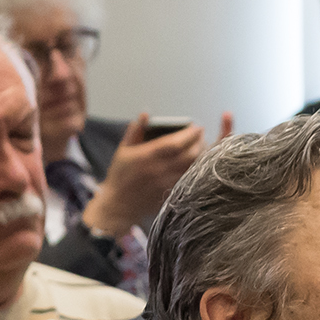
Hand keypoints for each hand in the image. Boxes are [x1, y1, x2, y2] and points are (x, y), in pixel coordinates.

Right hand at [83, 113, 209, 235]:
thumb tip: (145, 114)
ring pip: (193, 167)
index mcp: (147, 156)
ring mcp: (167, 183)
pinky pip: (190, 179)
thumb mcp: (123, 150)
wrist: (118, 205)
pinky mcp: (171, 193)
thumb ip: (135, 131)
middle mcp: (160, 169)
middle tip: (200, 135)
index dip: (190, 133)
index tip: (196, 127)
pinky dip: (196, 170)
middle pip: (190, 154)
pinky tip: (196, 164)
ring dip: (200, 156)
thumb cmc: (120, 177)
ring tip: (200, 147)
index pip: (176, 142)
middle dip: (199, 142)